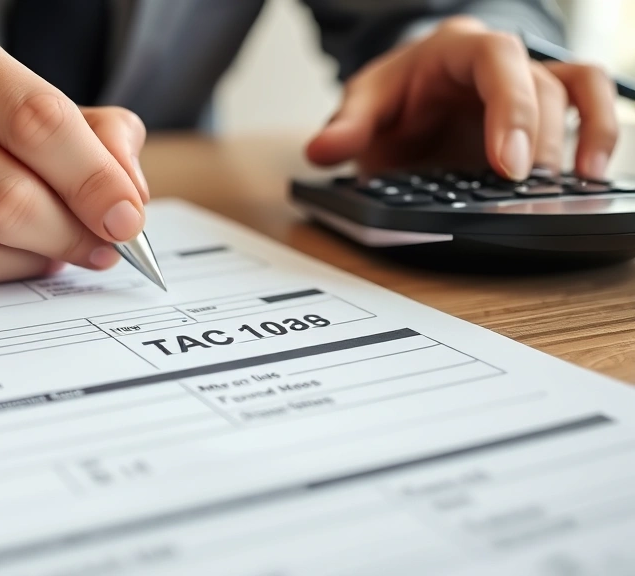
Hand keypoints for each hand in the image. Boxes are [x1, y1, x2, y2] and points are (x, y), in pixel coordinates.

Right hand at [0, 19, 148, 282]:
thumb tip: (128, 198)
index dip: (93, 178)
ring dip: (37, 258)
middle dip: (70, 232)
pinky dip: (0, 274)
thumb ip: (103, 138)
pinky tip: (14, 255)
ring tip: (59, 248)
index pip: (36, 118)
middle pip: (5, 194)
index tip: (128, 219)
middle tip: (106, 248)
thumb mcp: (46, 106)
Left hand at [306, 17, 618, 180]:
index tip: (506, 165)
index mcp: (454, 50)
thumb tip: (321, 149)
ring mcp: (526, 82)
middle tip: (522, 188)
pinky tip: (589, 173)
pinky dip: (598, 132)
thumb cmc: (391, 100)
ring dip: (578, 137)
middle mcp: (498, 61)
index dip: (510, 109)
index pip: (497, 61)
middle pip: (540, 86)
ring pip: (574, 92)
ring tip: (571, 182)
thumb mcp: (362, 108)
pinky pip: (588, 103)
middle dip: (537, 140)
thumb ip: (346, 128)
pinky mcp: (544, 108)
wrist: (404, 103)